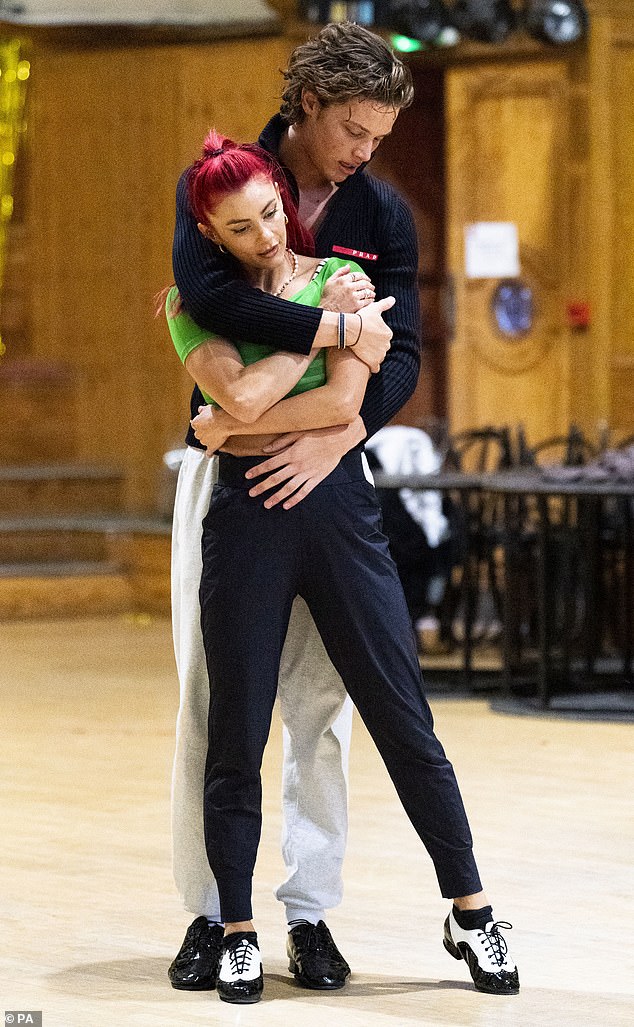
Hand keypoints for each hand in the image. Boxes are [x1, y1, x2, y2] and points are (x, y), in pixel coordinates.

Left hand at [191, 405, 230, 453]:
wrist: (225, 421)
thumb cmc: (216, 414)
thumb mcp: (207, 408)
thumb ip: (201, 410)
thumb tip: (199, 410)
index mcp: (195, 423)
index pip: (195, 424)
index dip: (201, 423)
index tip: (205, 423)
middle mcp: (198, 433)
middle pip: (199, 434)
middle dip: (204, 432)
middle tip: (212, 428)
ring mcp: (204, 441)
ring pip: (204, 441)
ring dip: (208, 439)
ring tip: (216, 435)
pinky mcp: (211, 446)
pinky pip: (209, 452)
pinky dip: (209, 453)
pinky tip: (209, 454)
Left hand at [244, 419, 366, 509]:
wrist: (339, 438)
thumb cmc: (318, 433)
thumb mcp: (297, 433)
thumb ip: (281, 442)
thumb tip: (265, 450)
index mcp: (291, 453)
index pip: (269, 464)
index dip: (257, 471)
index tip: (247, 476)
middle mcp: (297, 465)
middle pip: (276, 479)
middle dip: (262, 487)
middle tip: (251, 494)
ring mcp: (307, 473)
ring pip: (288, 488)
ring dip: (276, 497)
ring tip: (267, 504)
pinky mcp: (317, 478)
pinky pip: (304, 491)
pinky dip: (295, 499)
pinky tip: (286, 505)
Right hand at [320, 263, 375, 311]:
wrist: (326, 311)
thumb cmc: (327, 297)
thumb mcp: (330, 281)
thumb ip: (340, 272)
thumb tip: (348, 266)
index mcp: (343, 280)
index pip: (358, 275)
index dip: (364, 276)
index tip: (367, 278)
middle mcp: (349, 287)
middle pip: (364, 283)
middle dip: (370, 284)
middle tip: (371, 286)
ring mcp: (353, 296)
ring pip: (367, 292)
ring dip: (371, 292)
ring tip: (372, 293)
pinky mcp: (356, 305)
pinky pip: (367, 301)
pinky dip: (370, 300)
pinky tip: (370, 300)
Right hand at [352, 296, 394, 372]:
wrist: (350, 329)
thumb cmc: (361, 318)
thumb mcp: (374, 309)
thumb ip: (384, 304)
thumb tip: (393, 299)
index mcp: (388, 334)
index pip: (384, 337)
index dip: (375, 336)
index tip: (368, 335)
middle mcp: (386, 345)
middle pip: (382, 347)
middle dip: (375, 347)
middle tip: (364, 344)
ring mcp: (380, 355)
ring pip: (379, 357)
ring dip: (373, 356)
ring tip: (364, 353)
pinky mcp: (373, 362)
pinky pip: (375, 368)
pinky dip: (373, 367)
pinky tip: (367, 364)